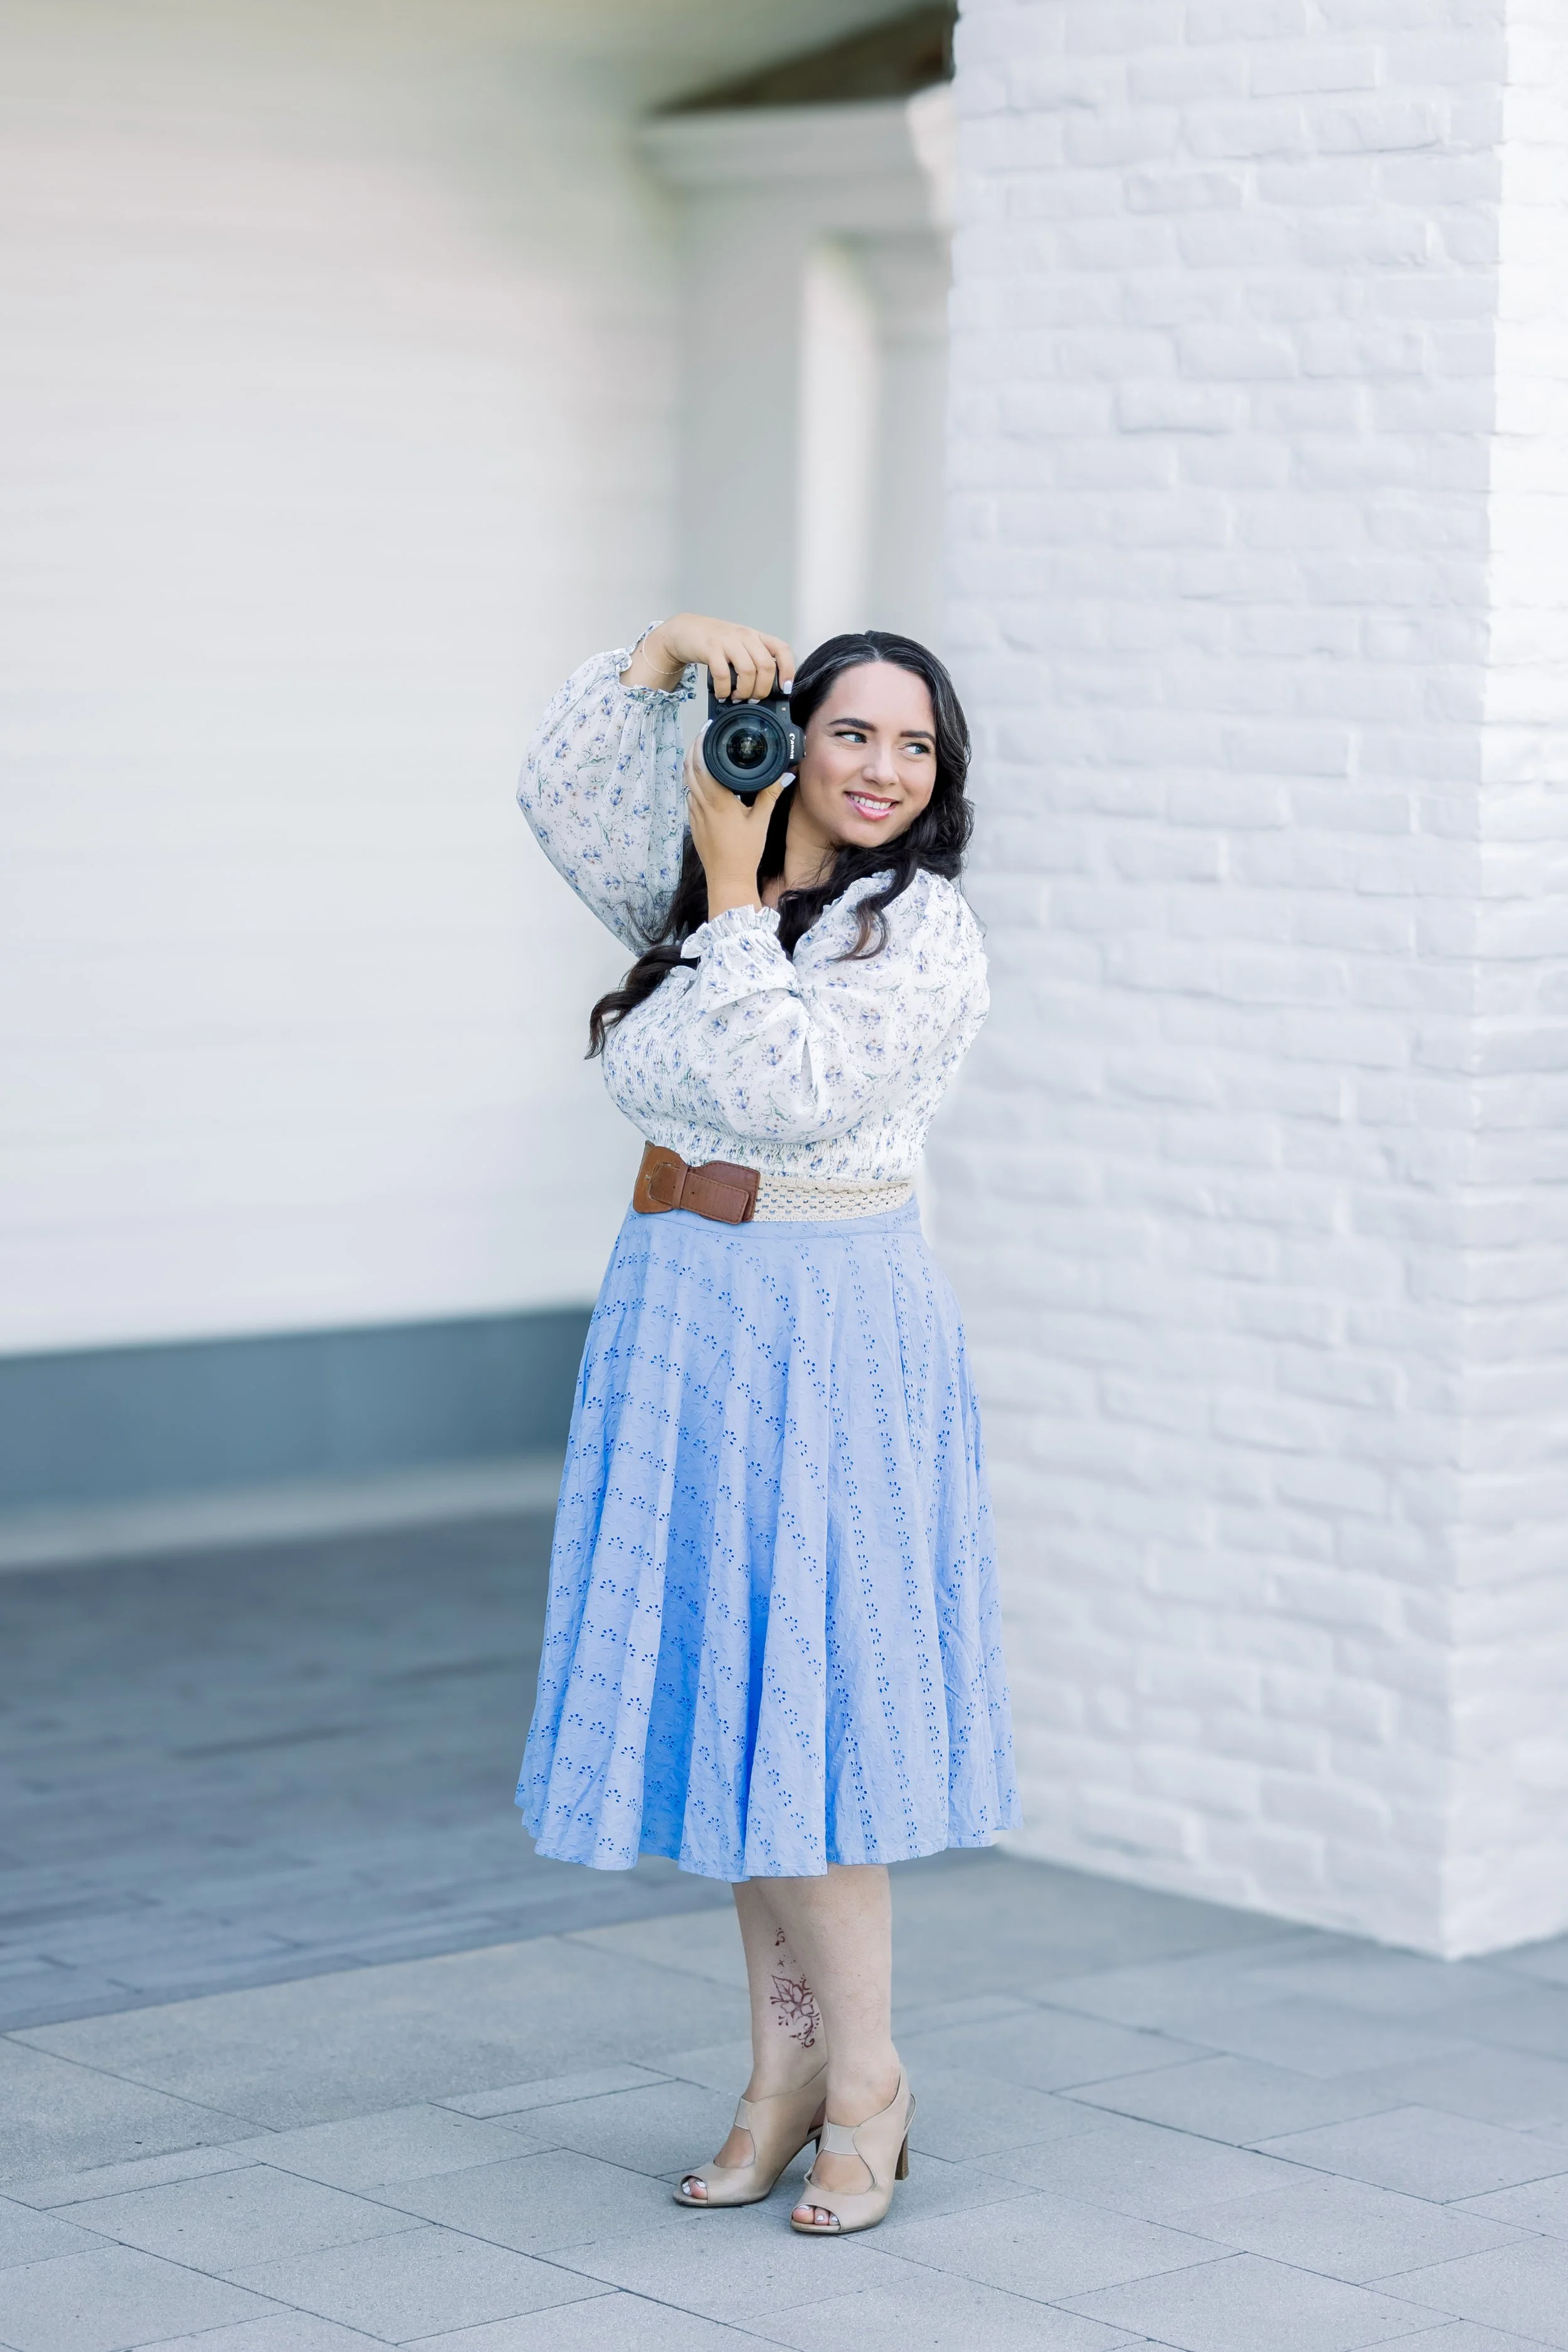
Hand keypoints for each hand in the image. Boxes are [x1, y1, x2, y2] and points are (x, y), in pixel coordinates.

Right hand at [621, 613, 795, 702]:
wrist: (686, 630)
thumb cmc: (715, 642)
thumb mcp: (739, 647)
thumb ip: (752, 662)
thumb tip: (763, 691)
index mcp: (756, 637)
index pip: (781, 650)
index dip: (788, 670)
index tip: (785, 688)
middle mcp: (745, 637)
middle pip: (766, 666)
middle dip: (762, 689)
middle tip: (753, 699)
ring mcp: (728, 641)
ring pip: (748, 671)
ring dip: (744, 691)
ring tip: (737, 697)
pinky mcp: (710, 648)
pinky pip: (723, 674)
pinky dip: (724, 690)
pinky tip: (722, 694)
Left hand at [683, 738, 789, 919]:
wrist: (727, 878)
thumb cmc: (745, 852)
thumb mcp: (761, 821)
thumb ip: (770, 795)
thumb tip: (783, 776)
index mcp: (718, 801)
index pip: (702, 763)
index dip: (701, 743)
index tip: (708, 730)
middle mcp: (701, 805)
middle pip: (688, 768)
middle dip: (693, 748)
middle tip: (704, 735)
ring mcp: (694, 814)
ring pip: (687, 782)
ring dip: (692, 764)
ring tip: (704, 752)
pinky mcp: (693, 823)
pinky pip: (690, 796)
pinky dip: (694, 782)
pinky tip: (705, 780)